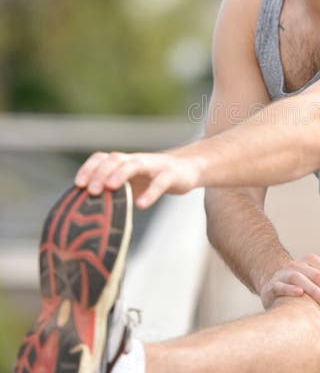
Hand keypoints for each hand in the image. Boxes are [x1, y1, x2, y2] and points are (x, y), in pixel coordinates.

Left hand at [75, 149, 200, 207]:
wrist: (188, 168)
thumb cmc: (153, 179)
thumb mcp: (132, 184)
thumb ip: (114, 193)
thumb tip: (88, 214)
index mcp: (124, 162)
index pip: (102, 158)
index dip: (88, 168)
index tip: (78, 185)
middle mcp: (137, 161)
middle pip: (115, 159)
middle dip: (100, 172)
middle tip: (91, 190)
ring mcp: (155, 166)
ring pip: (135, 164)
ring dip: (120, 174)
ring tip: (110, 188)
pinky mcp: (171, 175)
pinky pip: (160, 182)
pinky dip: (150, 193)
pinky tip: (141, 205)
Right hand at [260, 254, 319, 315]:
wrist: (274, 290)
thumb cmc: (305, 289)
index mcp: (312, 262)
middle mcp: (297, 265)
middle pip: (319, 276)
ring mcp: (283, 274)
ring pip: (300, 279)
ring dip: (316, 291)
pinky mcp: (272, 286)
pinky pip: (281, 286)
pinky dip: (290, 289)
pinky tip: (300, 295)